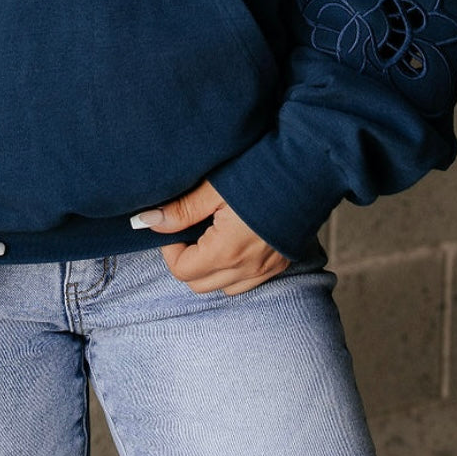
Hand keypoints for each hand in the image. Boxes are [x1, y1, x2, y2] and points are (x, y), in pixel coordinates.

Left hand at [132, 178, 288, 294]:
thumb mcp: (214, 187)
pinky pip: (248, 282)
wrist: (309, 168)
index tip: (174, 225)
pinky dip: (233, 271)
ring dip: (210, 269)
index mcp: (227, 251)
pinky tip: (233, 243)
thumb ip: (181, 210)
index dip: (170, 249)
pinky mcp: (280, 264)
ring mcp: (267, 269)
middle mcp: (248, 269)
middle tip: (188, 229)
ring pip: (224, 287)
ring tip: (210, 235)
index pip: (182, 271)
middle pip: (200, 285)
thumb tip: (147, 221)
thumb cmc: (260, 172)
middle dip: (187, 261)